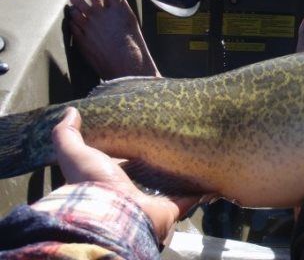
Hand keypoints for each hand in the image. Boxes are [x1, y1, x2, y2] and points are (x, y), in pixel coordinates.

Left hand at [52, 107, 198, 242]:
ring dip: (181, 173)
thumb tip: (71, 111)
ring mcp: (153, 201)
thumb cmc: (93, 186)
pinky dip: (201, 188)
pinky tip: (209, 174)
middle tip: (174, 137)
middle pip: (149, 173)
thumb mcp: (76, 154)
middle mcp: (132, 193)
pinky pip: (191, 197)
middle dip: (160, 159)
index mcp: (111, 181)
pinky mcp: (172, 208)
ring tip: (195, 152)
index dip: (131, 148)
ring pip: (171, 184)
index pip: (123, 161)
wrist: (114, 218)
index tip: (144, 132)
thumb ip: (67, 134)